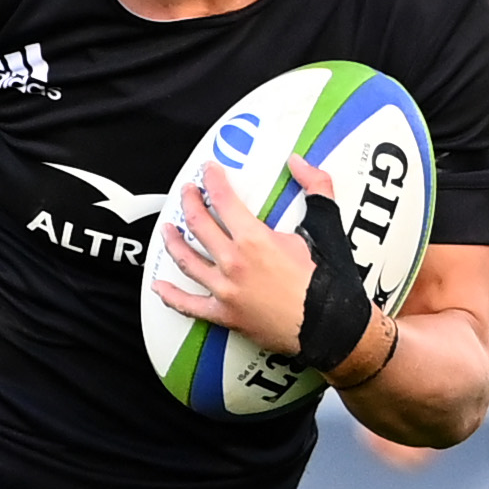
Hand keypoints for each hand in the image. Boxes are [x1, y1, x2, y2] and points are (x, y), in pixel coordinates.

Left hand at [151, 153, 334, 356]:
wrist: (329, 326)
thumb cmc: (327, 281)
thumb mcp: (326, 225)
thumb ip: (316, 186)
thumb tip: (300, 162)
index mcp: (254, 239)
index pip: (223, 200)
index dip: (212, 180)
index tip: (208, 171)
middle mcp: (233, 262)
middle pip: (199, 225)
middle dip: (189, 202)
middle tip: (188, 192)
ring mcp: (225, 290)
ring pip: (187, 260)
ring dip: (174, 241)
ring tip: (168, 229)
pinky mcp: (224, 315)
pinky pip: (189, 305)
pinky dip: (171, 295)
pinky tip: (159, 285)